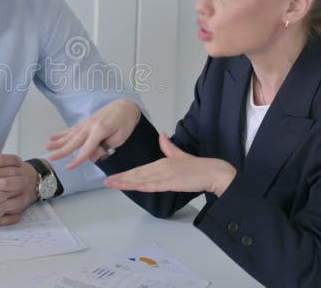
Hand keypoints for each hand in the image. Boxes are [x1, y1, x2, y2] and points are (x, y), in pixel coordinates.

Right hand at [46, 99, 140, 168]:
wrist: (125, 106)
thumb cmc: (125, 122)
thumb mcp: (120, 138)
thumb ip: (105, 147)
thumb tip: (91, 157)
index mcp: (99, 130)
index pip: (86, 148)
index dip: (77, 159)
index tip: (69, 167)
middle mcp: (90, 126)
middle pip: (74, 141)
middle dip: (62, 150)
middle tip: (51, 157)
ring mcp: (86, 123)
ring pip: (69, 134)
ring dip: (58, 141)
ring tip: (47, 147)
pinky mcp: (85, 122)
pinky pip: (71, 129)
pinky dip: (61, 133)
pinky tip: (52, 137)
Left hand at [104, 132, 235, 196]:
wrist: (213, 172)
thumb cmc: (198, 166)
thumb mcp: (180, 154)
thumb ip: (169, 146)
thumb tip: (162, 134)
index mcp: (162, 162)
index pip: (140, 169)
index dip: (125, 174)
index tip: (113, 177)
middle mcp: (161, 167)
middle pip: (137, 174)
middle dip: (121, 178)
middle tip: (107, 181)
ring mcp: (166, 175)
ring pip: (142, 179)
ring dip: (126, 182)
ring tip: (113, 184)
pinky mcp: (172, 182)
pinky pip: (154, 185)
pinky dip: (142, 185)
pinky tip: (132, 186)